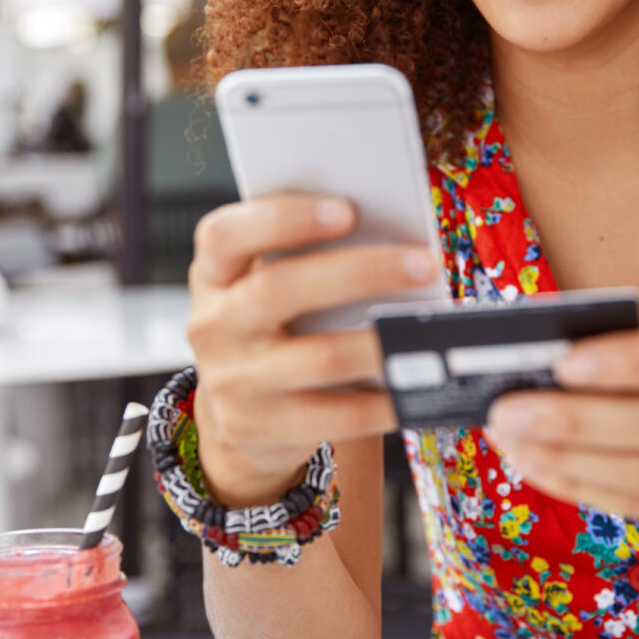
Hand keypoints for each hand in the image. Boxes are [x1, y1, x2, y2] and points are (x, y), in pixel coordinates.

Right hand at [186, 195, 439, 506]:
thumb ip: (309, 258)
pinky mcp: (257, 427)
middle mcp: (213, 325)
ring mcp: (231, 381)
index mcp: (215, 275)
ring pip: (318, 357)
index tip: (347, 210)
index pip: (225, 236)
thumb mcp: (268, 285)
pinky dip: (381, 401)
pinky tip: (411, 387)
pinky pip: (333, 416)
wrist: (240, 414)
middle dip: (360, 272)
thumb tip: (393, 242)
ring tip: (425, 330)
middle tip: (423, 264)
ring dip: (380, 343)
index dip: (283, 219)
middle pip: (279, 289)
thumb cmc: (273, 328)